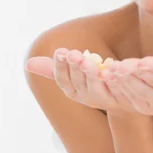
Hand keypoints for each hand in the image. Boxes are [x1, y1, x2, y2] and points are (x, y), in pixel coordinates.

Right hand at [25, 48, 141, 114]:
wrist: (123, 100)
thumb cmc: (95, 83)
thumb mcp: (74, 75)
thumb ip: (54, 69)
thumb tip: (28, 63)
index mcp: (72, 90)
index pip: (62, 79)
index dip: (60, 67)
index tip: (59, 52)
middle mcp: (85, 97)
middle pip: (78, 81)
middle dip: (74, 67)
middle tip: (73, 53)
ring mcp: (103, 100)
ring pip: (95, 86)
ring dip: (90, 74)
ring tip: (87, 61)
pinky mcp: (121, 99)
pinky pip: (116, 88)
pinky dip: (113, 79)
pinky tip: (112, 68)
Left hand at [112, 52, 152, 115]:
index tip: (145, 62)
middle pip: (148, 82)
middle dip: (133, 74)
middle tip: (119, 65)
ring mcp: (149, 101)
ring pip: (133, 88)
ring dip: (120, 81)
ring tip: (108, 69)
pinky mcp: (136, 103)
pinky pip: (123, 94)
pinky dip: (113, 85)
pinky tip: (104, 74)